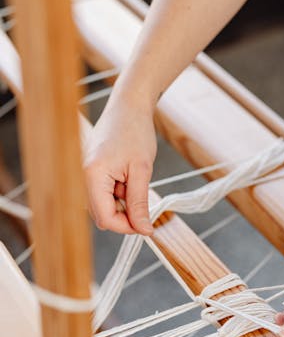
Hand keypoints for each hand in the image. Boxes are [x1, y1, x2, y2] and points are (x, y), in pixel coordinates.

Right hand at [84, 98, 156, 235]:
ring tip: (135, 179)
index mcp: (93, 176)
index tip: (146, 224)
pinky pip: (104, 192)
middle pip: (102, 215)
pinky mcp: (91, 171)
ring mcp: (85, 174)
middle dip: (125, 214)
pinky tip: (129, 175)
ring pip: (104, 205)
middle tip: (144, 199)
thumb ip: (139, 203)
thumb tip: (143, 229)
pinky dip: (119, 191)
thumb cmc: (135, 131)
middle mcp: (83, 177)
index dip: (127, 226)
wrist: (128, 106)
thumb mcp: (142, 170)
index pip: (105, 219)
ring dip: (122, 201)